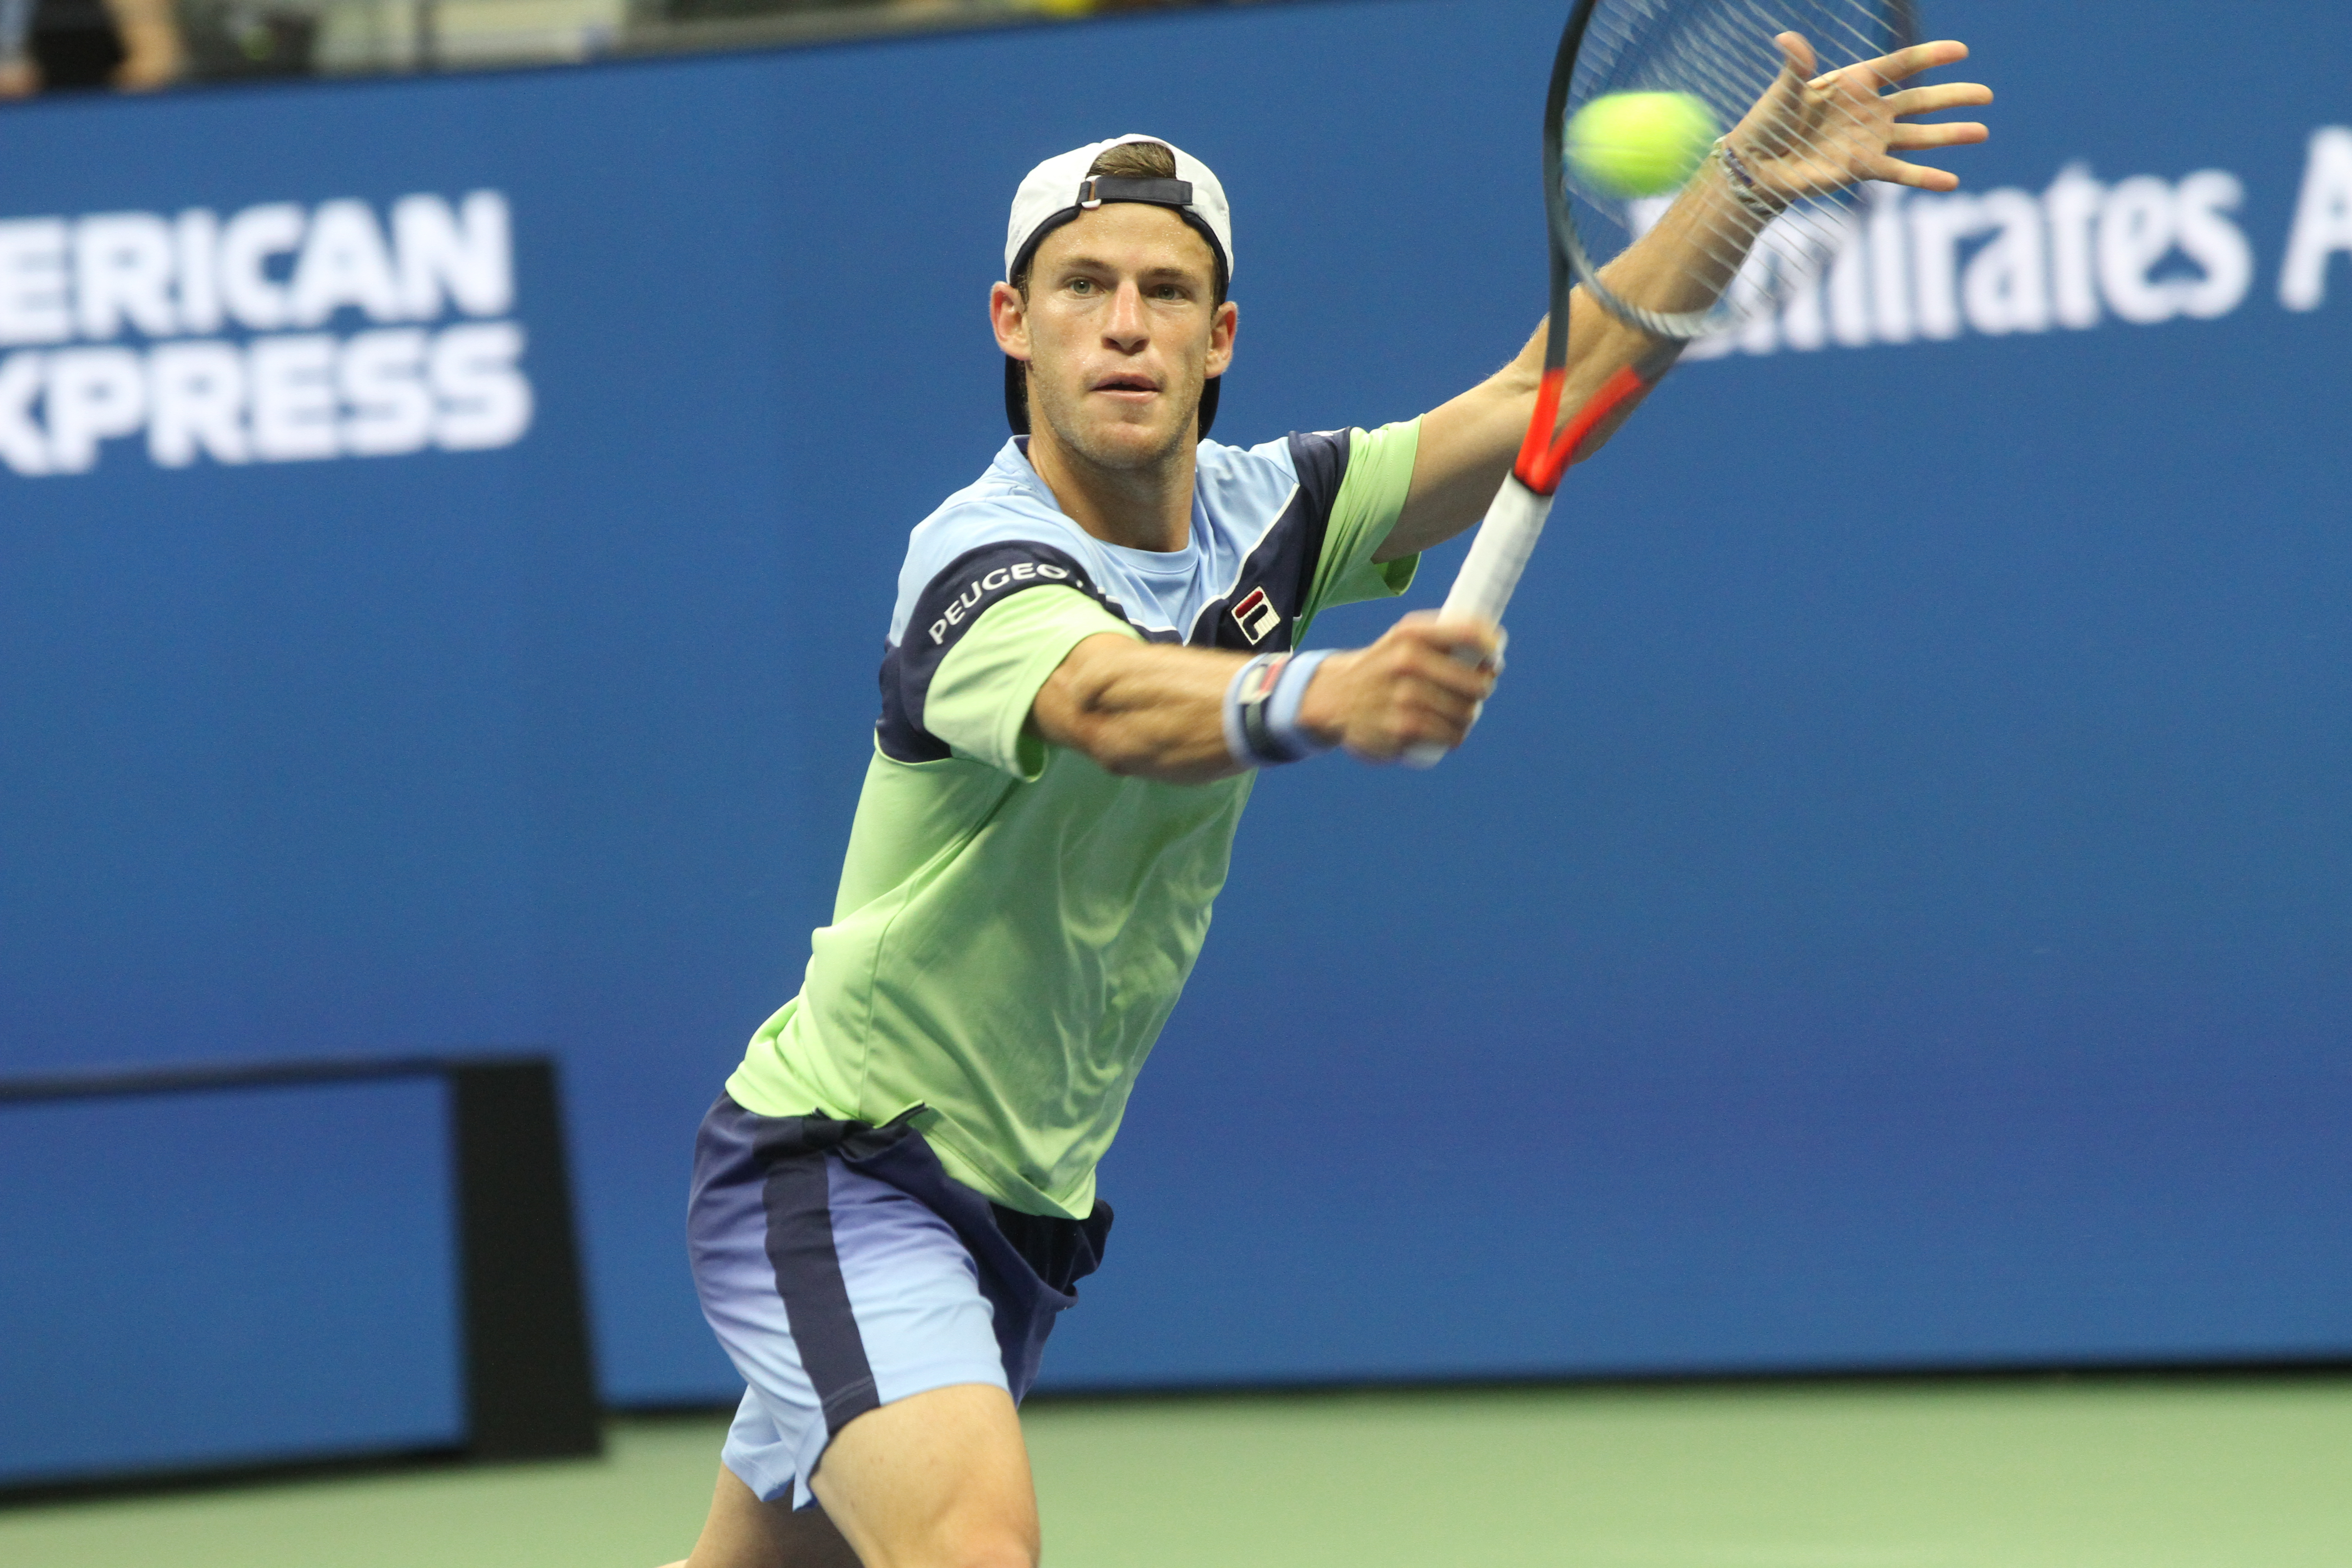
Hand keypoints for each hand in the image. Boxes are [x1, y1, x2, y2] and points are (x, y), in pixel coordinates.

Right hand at [1298, 613, 1501, 762]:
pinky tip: (1448, 731)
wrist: (1335, 698)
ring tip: (1458, 712)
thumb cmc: (1385, 666)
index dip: (1491, 647)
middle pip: (1477, 683)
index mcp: (1410, 634)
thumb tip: (1495, 645)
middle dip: (1483, 688)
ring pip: (1467, 713)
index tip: (1495, 658)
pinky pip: (1450, 736)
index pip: (1468, 633)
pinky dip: (1455, 736)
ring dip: (1469, 715)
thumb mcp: (1404, 640)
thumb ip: (1444, 636)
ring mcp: (1403, 698)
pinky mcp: (1401, 731)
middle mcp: (1406, 662)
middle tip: (1475, 690)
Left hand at [1728, 34, 1990, 205]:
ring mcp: (1870, 139)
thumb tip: (1785, 38)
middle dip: (1953, 97)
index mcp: (1855, 82)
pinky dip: (1925, 178)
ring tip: (1981, 131)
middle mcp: (1870, 109)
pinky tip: (1951, 181)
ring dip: (1950, 135)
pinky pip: (1900, 172)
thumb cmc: (1768, 122)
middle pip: (1920, 100)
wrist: (1758, 165)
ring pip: (1919, 136)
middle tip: (1986, 95)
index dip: (1930, 56)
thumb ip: (1794, 66)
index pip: (1900, 64)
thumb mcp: (1784, 92)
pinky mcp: (1863, 168)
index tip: (1960, 51)